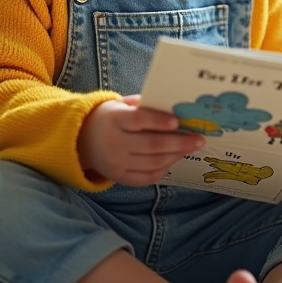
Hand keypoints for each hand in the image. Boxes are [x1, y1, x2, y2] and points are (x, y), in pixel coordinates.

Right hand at [78, 95, 204, 186]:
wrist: (82, 141)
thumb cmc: (109, 118)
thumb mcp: (120, 105)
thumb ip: (143, 105)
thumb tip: (174, 108)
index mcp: (114, 120)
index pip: (139, 120)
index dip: (159, 121)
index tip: (178, 122)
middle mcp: (113, 143)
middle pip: (152, 145)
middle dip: (179, 143)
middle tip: (199, 139)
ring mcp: (116, 164)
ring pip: (153, 163)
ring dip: (176, 155)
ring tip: (191, 148)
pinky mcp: (119, 178)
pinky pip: (147, 177)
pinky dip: (164, 169)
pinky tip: (174, 159)